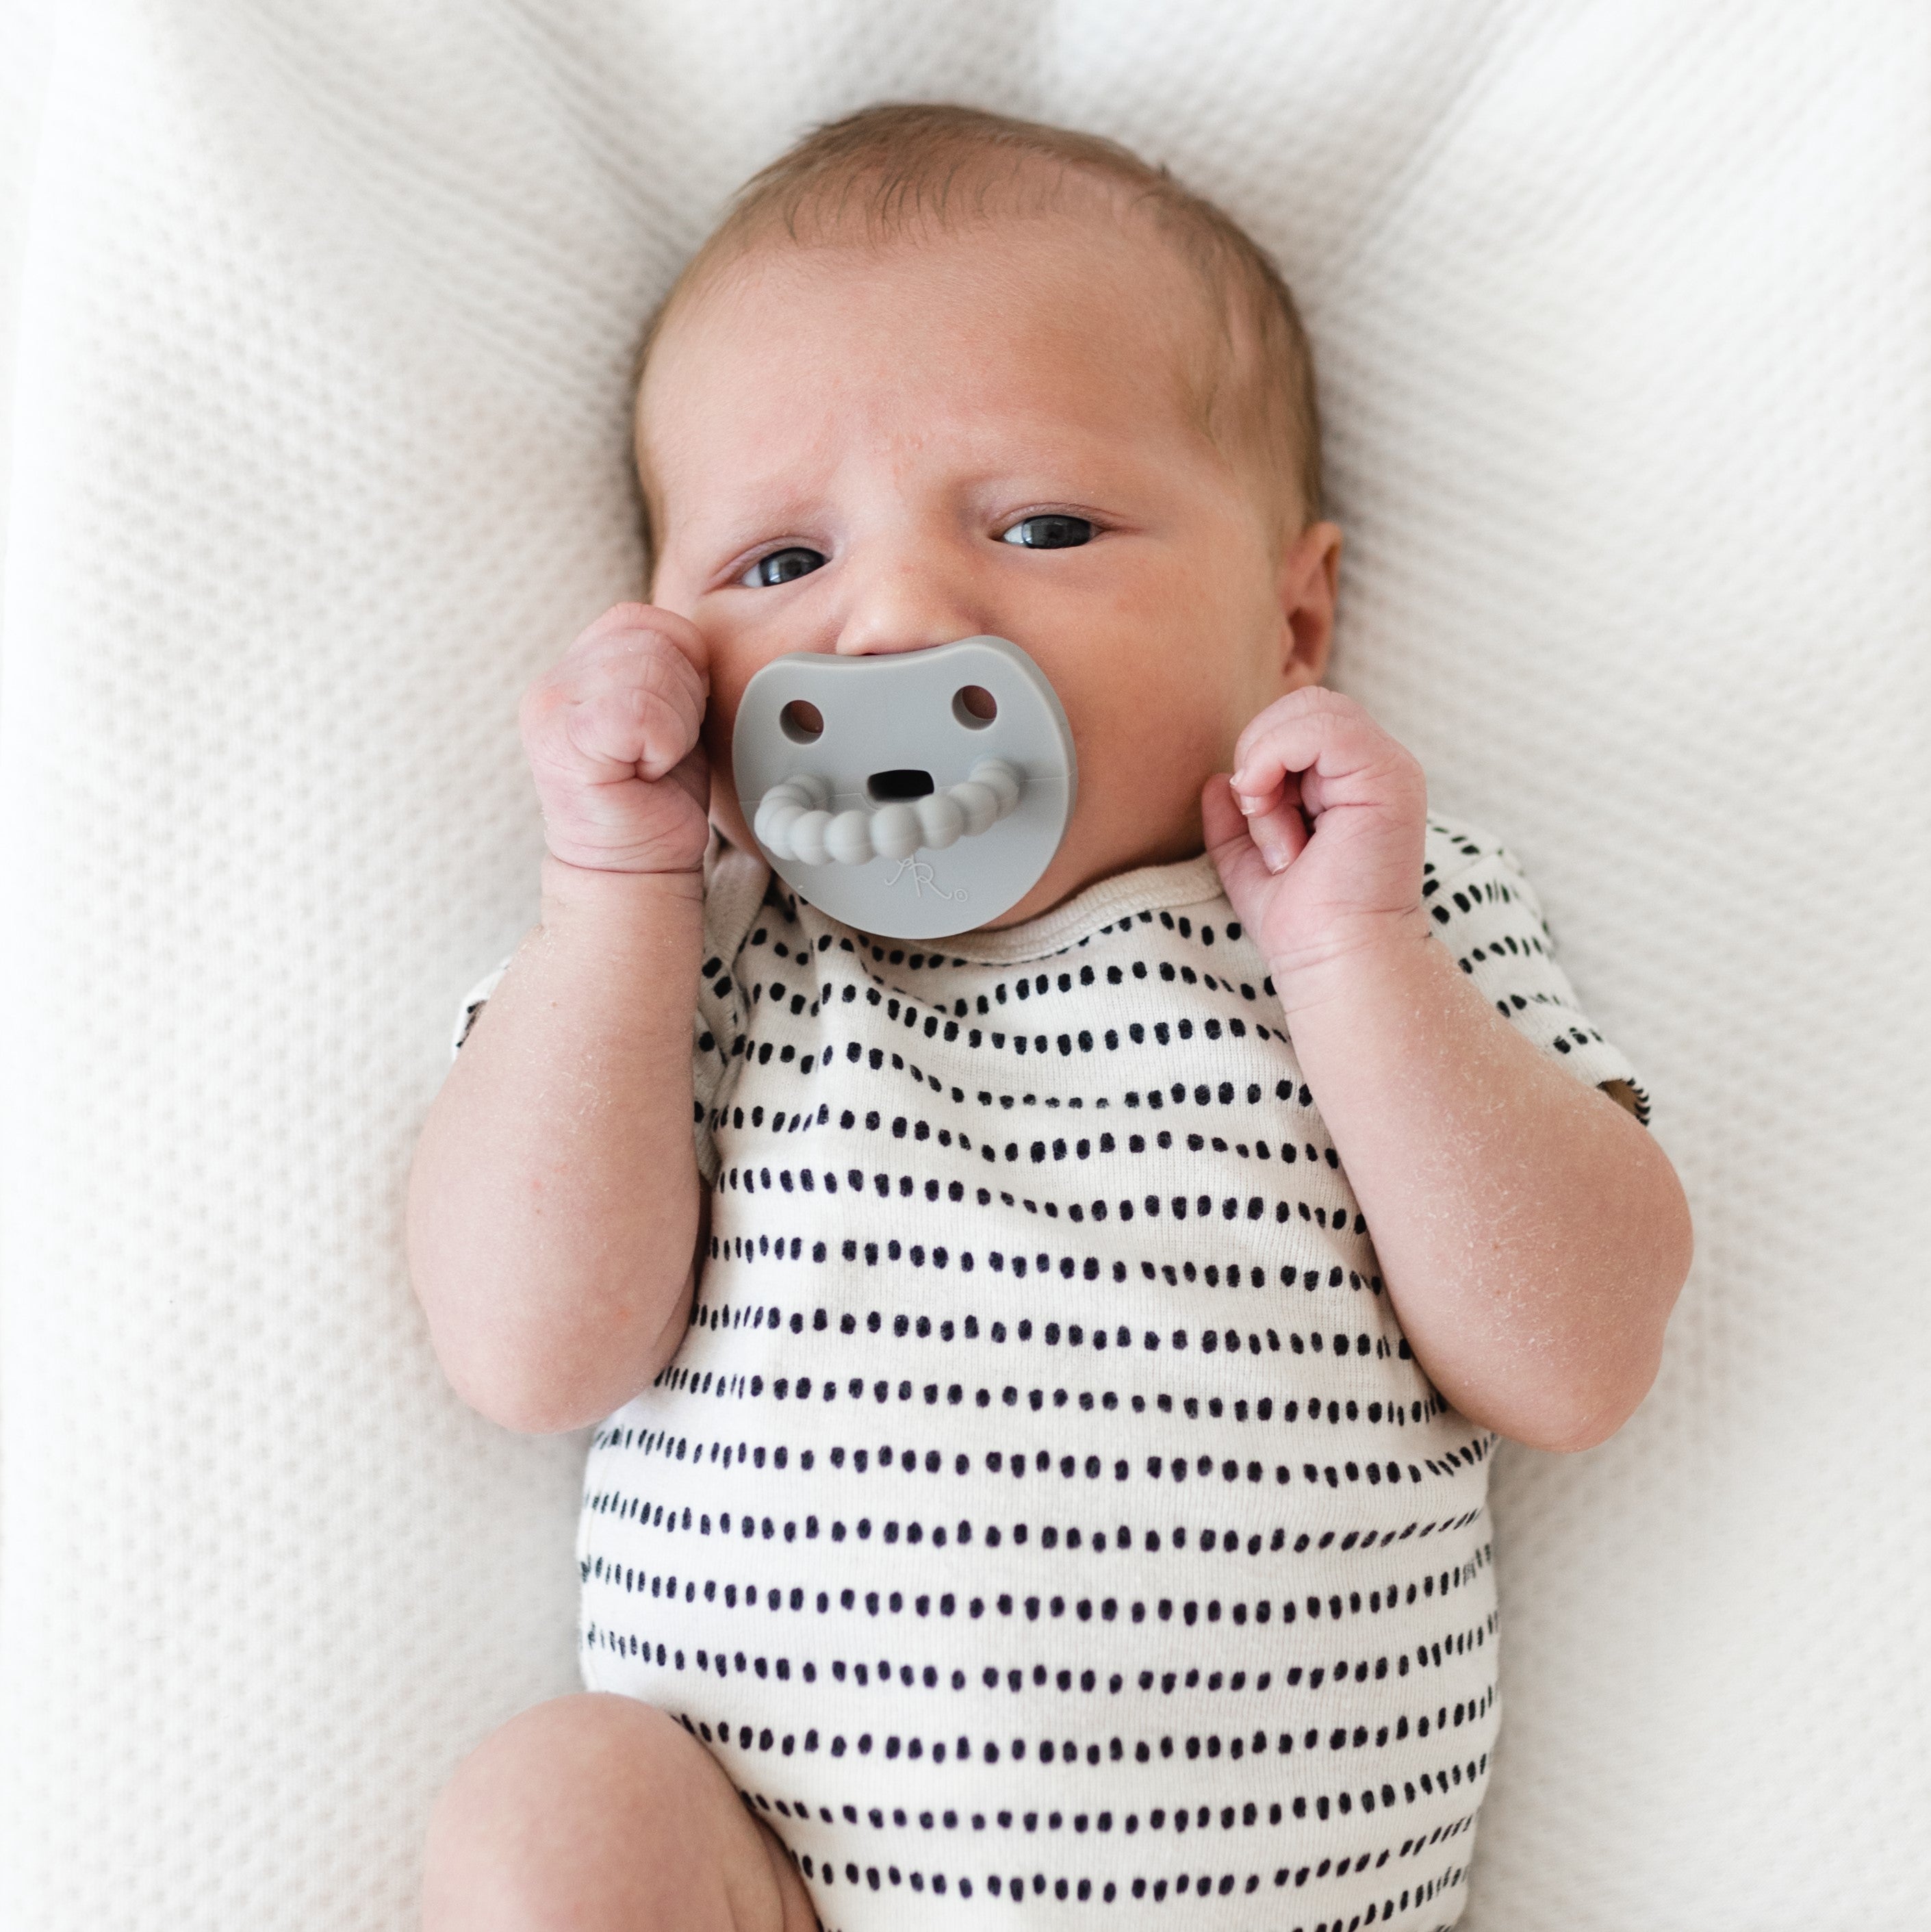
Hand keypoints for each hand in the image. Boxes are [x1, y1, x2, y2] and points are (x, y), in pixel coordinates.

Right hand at [519, 603, 711, 874]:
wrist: (633, 869)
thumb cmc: (655, 798)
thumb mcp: (664, 714)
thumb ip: (664, 665)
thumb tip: (694, 636)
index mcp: (574, 669)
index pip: (643, 618)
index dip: (682, 663)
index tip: (675, 719)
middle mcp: (552, 685)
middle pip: (652, 637)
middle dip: (684, 695)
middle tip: (665, 748)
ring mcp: (551, 712)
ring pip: (653, 669)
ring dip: (677, 722)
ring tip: (654, 761)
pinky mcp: (565, 745)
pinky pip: (643, 711)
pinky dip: (665, 744)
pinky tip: (649, 772)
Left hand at [1202, 687, 1429, 1008]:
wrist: (1335, 958)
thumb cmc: (1300, 921)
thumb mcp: (1248, 862)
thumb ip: (1233, 818)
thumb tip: (1215, 780)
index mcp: (1349, 778)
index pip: (1296, 720)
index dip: (1259, 755)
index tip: (1253, 814)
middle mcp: (1375, 765)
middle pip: (1303, 703)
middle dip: (1260, 753)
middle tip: (1259, 814)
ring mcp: (1388, 767)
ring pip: (1311, 708)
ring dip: (1267, 764)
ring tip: (1276, 826)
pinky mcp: (1389, 776)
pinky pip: (1322, 727)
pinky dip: (1275, 759)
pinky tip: (1273, 812)